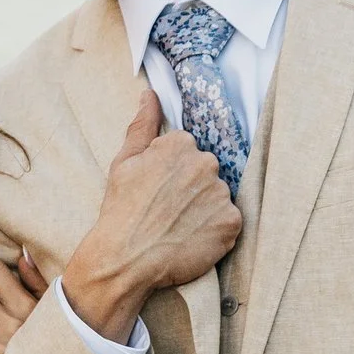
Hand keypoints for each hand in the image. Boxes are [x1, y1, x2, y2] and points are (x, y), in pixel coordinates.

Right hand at [59, 91, 242, 342]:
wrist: (125, 258)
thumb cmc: (121, 209)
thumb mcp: (124, 161)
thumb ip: (143, 124)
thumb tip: (150, 94)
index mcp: (181, 144)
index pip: (187, 152)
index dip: (172, 174)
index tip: (158, 191)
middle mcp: (206, 163)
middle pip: (206, 173)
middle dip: (191, 189)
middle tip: (167, 211)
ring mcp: (221, 194)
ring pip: (217, 197)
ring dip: (204, 210)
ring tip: (178, 227)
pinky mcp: (232, 223)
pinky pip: (228, 223)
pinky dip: (214, 232)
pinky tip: (191, 239)